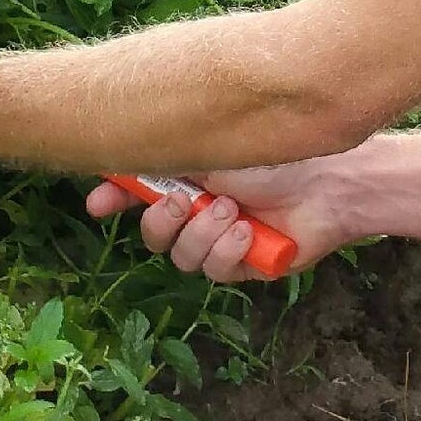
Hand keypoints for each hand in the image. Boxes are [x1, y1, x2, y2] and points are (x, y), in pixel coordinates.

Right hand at [85, 155, 361, 282]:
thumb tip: (113, 158)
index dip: (112, 199)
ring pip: (181, 256)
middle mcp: (199, 211)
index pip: (136, 192)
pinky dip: (227, 249)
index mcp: (187, 176)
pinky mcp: (242, 266)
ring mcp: (220, 241)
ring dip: (204, 233)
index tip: (96, 204)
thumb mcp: (208, 150)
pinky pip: (213, 269)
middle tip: (185, 200)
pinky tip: (248, 231)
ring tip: (233, 210)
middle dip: (163, 220)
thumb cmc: (271, 156)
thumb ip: (162, 156)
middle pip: (152, 234)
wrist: (324, 185)